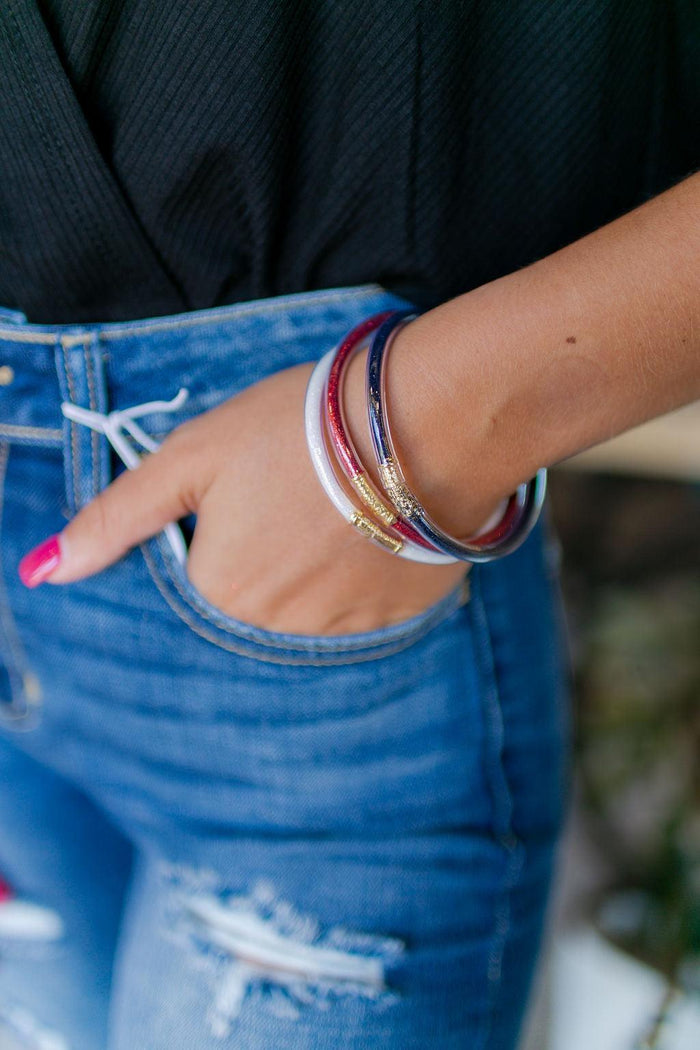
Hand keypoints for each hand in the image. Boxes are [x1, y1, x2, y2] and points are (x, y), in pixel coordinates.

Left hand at [17, 355, 471, 635]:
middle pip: (251, 602)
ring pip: (306, 609)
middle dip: (267, 556)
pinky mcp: (396, 623)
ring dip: (313, 571)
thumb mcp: (194, 455)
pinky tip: (373, 533)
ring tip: (339, 511)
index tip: (255, 497)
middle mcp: (274, 631)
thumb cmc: (299, 425)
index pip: (198, 579)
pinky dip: (358, 579)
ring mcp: (340, 633)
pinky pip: (358, 613)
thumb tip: (42, 572)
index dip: (224, 530)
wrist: (427, 420)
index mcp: (219, 591)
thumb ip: (117, 516)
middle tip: (301, 497)